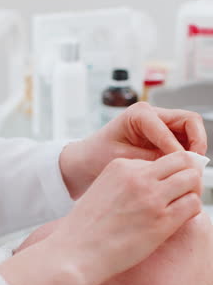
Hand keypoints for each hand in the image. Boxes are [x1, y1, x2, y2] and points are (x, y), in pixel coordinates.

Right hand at [52, 152, 201, 284]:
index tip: (170, 185)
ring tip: (182, 206)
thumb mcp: (103, 190)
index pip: (161, 158)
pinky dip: (192, 210)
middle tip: (184, 191)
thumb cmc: (87, 227)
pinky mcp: (161, 221)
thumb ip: (128, 182)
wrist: (75, 251)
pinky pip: (193, 205)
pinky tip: (179, 219)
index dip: (170, 171)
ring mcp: (151, 198)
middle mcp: (139, 177)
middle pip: (183, 161)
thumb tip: (156, 185)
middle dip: (188, 173)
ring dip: (192, 191)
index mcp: (122, 166)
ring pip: (192, 179)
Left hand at [60, 103, 206, 198]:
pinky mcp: (162, 136)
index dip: (179, 150)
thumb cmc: (99, 156)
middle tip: (194, 165)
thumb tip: (177, 163)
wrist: (87, 160)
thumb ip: (151, 159)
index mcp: (140, 114)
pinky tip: (180, 170)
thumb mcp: (124, 159)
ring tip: (189, 169)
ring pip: (190, 130)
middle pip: (190, 121)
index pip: (173, 127)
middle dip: (196, 143)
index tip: (181, 168)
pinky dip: (186, 154)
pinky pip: (183, 141)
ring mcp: (159, 125)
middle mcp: (152, 115)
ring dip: (194, 149)